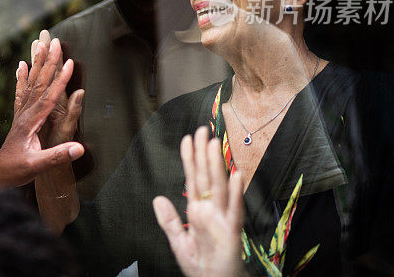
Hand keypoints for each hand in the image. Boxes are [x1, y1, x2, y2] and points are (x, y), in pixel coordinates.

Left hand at [0, 39, 84, 187]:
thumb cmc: (16, 171)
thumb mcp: (36, 167)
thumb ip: (57, 157)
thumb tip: (78, 148)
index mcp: (30, 122)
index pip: (48, 97)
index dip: (60, 80)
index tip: (70, 63)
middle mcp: (25, 113)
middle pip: (39, 83)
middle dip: (48, 61)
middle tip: (54, 41)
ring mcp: (21, 114)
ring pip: (30, 83)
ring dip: (36, 63)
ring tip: (40, 44)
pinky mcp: (19, 116)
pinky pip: (21, 91)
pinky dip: (22, 76)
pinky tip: (21, 64)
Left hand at [153, 126, 244, 276]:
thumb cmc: (201, 265)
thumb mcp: (178, 242)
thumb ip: (169, 220)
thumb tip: (158, 198)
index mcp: (198, 211)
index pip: (192, 179)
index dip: (189, 159)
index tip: (187, 139)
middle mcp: (211, 210)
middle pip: (206, 177)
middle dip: (203, 153)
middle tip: (201, 130)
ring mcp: (222, 219)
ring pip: (218, 187)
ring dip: (216, 165)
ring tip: (213, 144)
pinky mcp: (232, 233)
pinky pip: (234, 211)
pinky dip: (235, 194)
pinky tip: (236, 175)